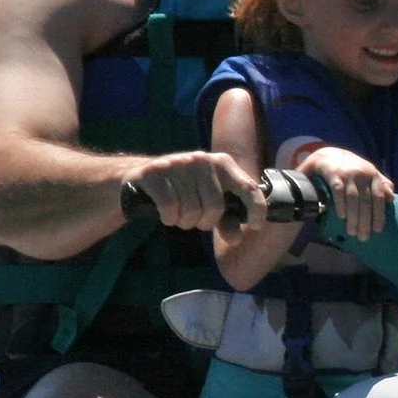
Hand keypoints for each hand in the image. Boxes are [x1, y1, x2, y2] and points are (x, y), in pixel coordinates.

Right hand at [131, 151, 263, 230]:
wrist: (141, 178)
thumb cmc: (182, 192)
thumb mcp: (207, 202)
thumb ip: (225, 219)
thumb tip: (236, 238)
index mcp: (222, 163)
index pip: (248, 186)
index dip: (256, 208)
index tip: (256, 225)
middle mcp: (202, 159)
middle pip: (215, 207)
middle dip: (205, 221)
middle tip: (194, 218)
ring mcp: (178, 164)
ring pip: (191, 211)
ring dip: (184, 221)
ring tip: (178, 213)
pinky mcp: (155, 172)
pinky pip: (170, 208)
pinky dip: (169, 219)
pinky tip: (165, 213)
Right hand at [302, 147, 393, 238]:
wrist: (328, 154)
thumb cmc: (350, 167)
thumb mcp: (368, 172)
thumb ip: (380, 183)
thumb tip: (392, 198)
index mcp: (372, 174)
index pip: (379, 197)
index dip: (379, 214)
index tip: (378, 230)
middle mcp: (362, 173)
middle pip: (366, 201)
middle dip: (365, 221)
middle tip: (363, 237)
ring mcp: (348, 173)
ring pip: (353, 199)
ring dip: (353, 217)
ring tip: (352, 232)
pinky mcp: (333, 174)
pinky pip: (338, 191)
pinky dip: (341, 204)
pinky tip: (341, 217)